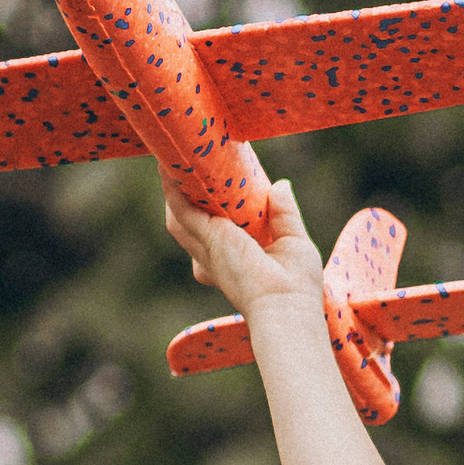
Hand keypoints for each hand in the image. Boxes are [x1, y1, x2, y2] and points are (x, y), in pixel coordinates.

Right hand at [162, 174, 325, 320]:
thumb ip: (284, 213)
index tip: (218, 184)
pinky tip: (168, 168)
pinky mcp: (208, 237)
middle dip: (188, 195)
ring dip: (175, 188)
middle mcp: (216, 255)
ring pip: (180, 215)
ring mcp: (208, 248)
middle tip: (193, 164)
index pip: (218, 230)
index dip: (214, 207)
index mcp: (236, 258)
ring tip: (175, 159)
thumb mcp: (293, 240)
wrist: (285, 305)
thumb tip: (280, 185)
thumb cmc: (295, 285)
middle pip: (192, 221)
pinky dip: (173, 189)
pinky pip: (182, 209)